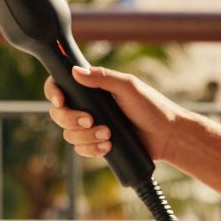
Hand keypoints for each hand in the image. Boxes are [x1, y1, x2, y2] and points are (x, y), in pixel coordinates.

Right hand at [45, 66, 186, 161]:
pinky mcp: (97, 144)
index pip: (62, 86)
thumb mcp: (129, 87)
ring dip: (85, 137)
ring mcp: (92, 126)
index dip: (53, 92)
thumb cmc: (152, 107)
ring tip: (107, 135)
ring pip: (68, 134)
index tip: (60, 100)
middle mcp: (89, 106)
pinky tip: (107, 147)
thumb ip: (103, 78)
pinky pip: (80, 149)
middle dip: (70, 119)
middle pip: (59, 113)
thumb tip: (76, 71)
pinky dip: (91, 149)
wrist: (167, 136)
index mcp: (94, 88)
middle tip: (91, 120)